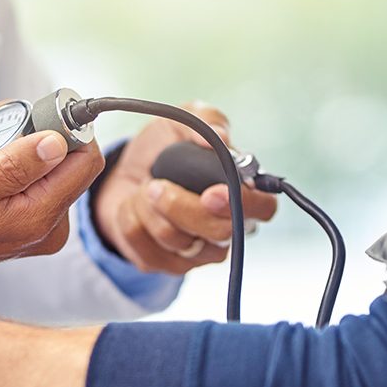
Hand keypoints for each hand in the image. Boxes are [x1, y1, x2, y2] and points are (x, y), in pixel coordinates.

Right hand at [0, 104, 104, 288]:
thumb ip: (12, 166)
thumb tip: (57, 143)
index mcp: (37, 218)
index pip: (85, 160)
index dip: (64, 128)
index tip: (26, 115)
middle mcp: (48, 225)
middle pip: (67, 158)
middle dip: (30, 131)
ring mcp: (40, 225)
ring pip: (48, 162)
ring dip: (11, 143)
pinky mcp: (28, 220)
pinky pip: (32, 176)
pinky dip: (7, 160)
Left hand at [93, 102, 277, 274]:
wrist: (123, 174)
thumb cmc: (164, 148)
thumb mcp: (182, 120)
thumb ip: (207, 122)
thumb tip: (222, 140)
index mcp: (241, 192)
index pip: (264, 208)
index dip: (243, 204)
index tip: (211, 192)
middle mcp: (227, 227)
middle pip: (219, 232)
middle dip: (181, 207)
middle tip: (154, 184)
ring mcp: (199, 252)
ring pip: (178, 241)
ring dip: (148, 209)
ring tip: (144, 188)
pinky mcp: (169, 266)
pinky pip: (149, 251)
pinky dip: (131, 222)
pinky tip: (133, 207)